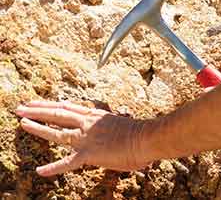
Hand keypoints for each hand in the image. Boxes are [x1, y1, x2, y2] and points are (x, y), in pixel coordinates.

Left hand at [15, 100, 152, 175]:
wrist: (146, 138)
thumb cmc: (139, 133)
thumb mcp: (122, 122)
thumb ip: (114, 121)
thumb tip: (120, 115)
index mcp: (96, 116)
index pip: (71, 107)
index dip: (54, 105)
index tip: (41, 102)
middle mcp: (88, 124)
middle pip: (58, 114)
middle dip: (38, 109)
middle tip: (22, 106)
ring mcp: (86, 138)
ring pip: (57, 132)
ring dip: (38, 128)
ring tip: (22, 123)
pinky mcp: (89, 154)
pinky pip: (67, 163)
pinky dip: (53, 168)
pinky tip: (40, 171)